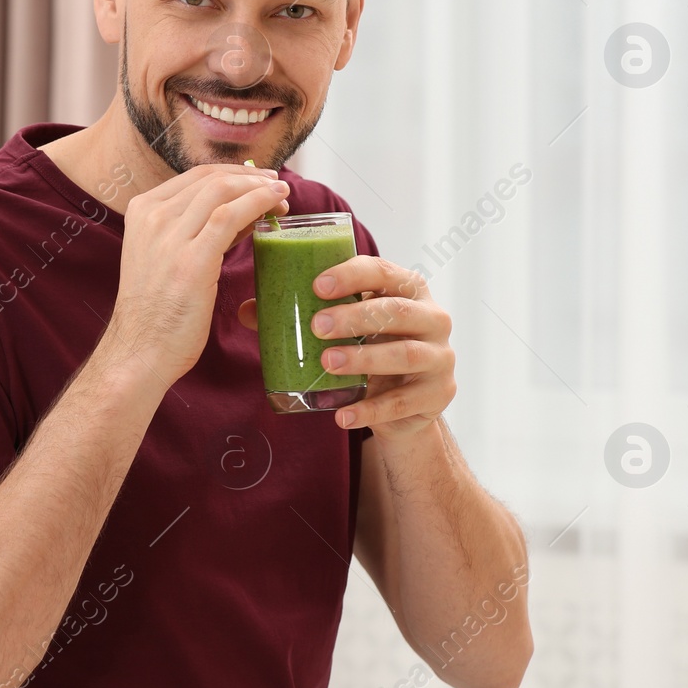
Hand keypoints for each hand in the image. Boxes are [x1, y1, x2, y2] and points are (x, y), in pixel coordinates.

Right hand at [107, 164, 289, 382]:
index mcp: (141, 211)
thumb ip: (195, 231)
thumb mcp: (165, 257)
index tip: (258, 181)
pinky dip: (258, 203)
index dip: (233, 173)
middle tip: (276, 187)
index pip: (194, 176)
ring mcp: (169, 236)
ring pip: (222, 190)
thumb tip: (240, 213)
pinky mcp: (191, 259)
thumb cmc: (158, 312)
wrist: (140, 350)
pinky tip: (275, 205)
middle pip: (210, 178)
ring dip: (258, 188)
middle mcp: (152, 217)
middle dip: (250, 177)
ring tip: (282, 197)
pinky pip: (231, 215)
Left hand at [238, 256, 455, 438]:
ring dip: (363, 359)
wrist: (408, 400)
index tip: (318, 284)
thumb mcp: (346, 327)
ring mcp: (440, 357)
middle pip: (397, 311)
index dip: (352, 275)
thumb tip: (247, 311)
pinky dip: (370, 410)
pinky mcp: (439, 393)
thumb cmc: (371, 346)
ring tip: (326, 363)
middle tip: (316, 326)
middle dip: (356, 317)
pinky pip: (403, 403)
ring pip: (404, 354)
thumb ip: (302, 314)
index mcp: (408, 289)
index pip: (384, 271)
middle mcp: (432, 317)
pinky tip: (342, 416)